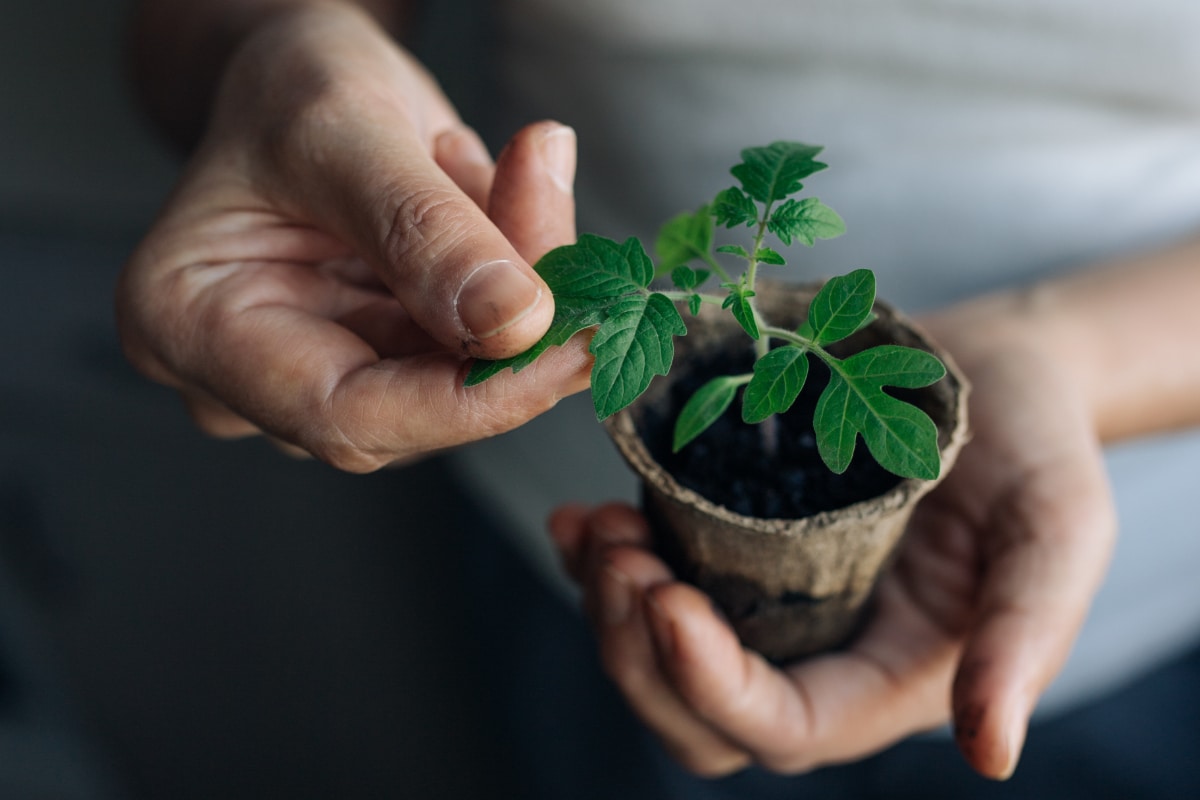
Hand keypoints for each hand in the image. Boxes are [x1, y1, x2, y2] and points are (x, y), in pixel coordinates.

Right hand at [117, 3, 588, 469]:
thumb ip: (423, 228)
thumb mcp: (345, 126)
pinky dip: (522, 278)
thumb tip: (514, 322)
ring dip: (524, 285)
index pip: (343, 415)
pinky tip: (512, 194)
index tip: (564, 344)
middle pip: (414, 406)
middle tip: (560, 217)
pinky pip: (481, 348)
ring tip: (515, 172)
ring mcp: (324, 375)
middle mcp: (251, 378)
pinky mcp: (389, 362)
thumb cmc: (284, 88)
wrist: (304, 80)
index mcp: (193, 327)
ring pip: (462, 378)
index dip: (468, 399)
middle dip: (511, 324)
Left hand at [549, 304, 1115, 778]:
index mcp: (886, 677)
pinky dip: (601, 559)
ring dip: (607, 605)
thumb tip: (992, 753)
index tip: (670, 603)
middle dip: (638, 653)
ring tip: (598, 530)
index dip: (712, 686)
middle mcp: (814, 655)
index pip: (781, 726)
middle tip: (621, 561)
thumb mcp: (1058, 529)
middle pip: (695, 714)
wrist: (994, 369)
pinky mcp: (729, 545)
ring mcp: (764, 603)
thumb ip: (1027, 634)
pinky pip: (649, 577)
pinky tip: (582, 514)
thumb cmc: (1039, 448)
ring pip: (654, 654)